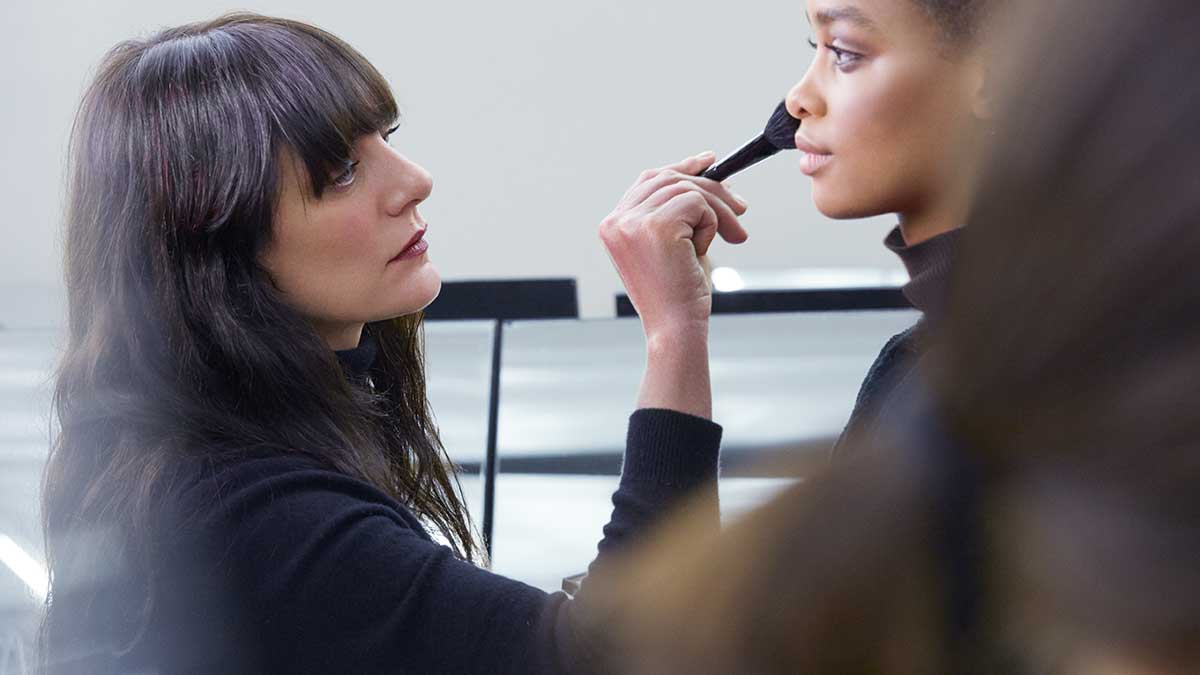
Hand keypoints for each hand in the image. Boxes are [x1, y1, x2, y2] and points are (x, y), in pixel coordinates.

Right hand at [599, 152, 748, 337]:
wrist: (676, 328)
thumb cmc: (678, 295)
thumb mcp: (674, 246)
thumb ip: (679, 211)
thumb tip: (710, 176)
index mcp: (613, 225)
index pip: (649, 179)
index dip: (682, 167)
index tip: (710, 161)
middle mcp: (616, 220)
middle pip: (670, 179)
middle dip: (712, 189)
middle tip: (741, 208)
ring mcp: (632, 222)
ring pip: (688, 189)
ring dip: (718, 212)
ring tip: (733, 236)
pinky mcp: (656, 226)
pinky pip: (697, 203)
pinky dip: (711, 224)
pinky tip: (704, 250)